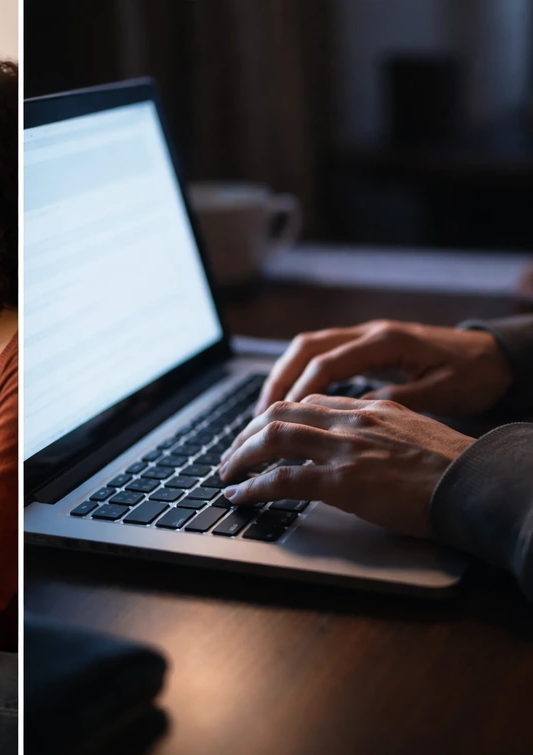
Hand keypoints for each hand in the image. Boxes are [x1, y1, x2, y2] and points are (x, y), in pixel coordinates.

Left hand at [219, 396, 474, 537]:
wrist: (479, 485)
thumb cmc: (455, 470)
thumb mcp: (413, 435)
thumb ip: (379, 433)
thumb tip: (358, 448)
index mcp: (370, 408)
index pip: (309, 402)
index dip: (277, 418)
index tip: (261, 433)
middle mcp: (352, 420)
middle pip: (281, 413)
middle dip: (247, 433)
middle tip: (231, 453)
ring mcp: (345, 448)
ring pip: (273, 438)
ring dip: (240, 455)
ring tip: (225, 473)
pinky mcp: (344, 481)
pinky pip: (283, 479)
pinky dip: (254, 486)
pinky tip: (240, 496)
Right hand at [253, 320, 512, 416]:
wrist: (496, 356)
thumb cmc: (474, 374)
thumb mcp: (443, 392)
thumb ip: (398, 399)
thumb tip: (355, 414)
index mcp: (385, 342)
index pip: (327, 362)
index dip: (300, 391)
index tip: (280, 420)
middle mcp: (368, 333)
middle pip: (305, 349)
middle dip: (277, 381)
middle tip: (258, 415)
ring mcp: (364, 337)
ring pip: (307, 349)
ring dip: (282, 377)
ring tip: (264, 411)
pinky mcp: (365, 348)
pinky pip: (320, 356)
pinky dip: (299, 376)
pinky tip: (290, 402)